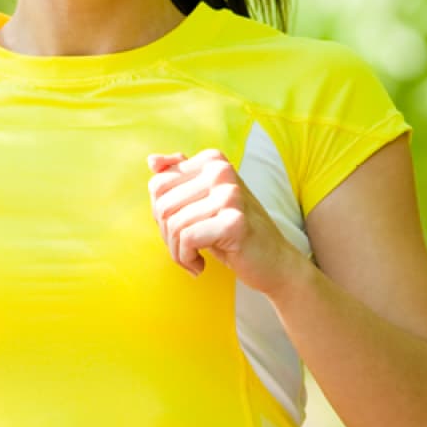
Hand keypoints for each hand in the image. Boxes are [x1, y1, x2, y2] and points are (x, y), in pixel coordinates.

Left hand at [147, 149, 307, 295]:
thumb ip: (180, 177)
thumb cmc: (233, 233)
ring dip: (177, 252)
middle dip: (167, 235)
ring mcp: (230, 195)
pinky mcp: (234, 222)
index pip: (158, 185)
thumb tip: (151, 160)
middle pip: (162, 206)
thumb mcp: (205, 200)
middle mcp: (222, 172)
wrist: (274, 262)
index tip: (181, 229)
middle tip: (186, 249)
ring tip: (194, 259)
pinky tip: (200, 266)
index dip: (161, 214)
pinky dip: (187, 259)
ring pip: (173, 225)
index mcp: (213, 161)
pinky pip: (187, 240)